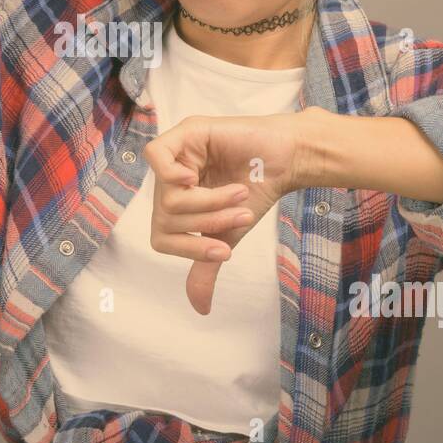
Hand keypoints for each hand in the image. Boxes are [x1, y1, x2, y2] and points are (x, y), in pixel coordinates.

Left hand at [142, 113, 302, 314]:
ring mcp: (176, 156)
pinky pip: (156, 155)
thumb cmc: (259, 192)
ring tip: (238, 194)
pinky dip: (170, 173)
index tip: (225, 251)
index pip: (161, 237)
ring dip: (207, 202)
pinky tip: (193, 178)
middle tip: (240, 214)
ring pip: (167, 194)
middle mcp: (171, 181)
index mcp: (176, 204)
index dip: (189, 249)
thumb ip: (206, 265)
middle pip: (166, 217)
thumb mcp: (228, 234)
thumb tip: (199, 309)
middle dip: (207, 223)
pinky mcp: (184, 134)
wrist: (286, 161)